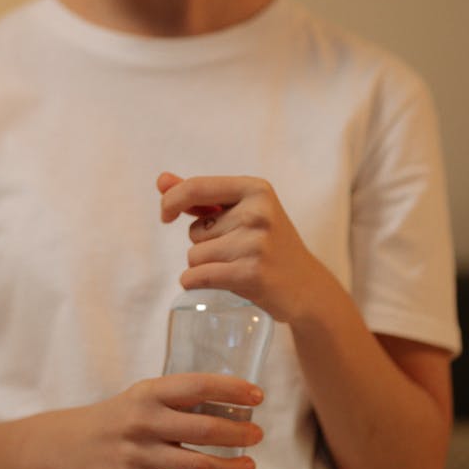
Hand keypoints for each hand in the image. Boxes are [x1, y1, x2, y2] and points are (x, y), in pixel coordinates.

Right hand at [68, 372, 263, 468]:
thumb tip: (229, 406)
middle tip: (258, 436)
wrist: (65, 445)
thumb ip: (177, 400)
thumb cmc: (115, 418)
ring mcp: (137, 454)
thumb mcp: (141, 397)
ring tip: (249, 466)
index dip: (232, 390)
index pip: (198, 386)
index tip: (257, 397)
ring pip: (196, 466)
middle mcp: (144, 420)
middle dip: (239, 434)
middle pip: (205, 429)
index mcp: (149, 392)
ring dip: (230, 468)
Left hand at [157, 171, 319, 322]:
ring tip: (237, 267)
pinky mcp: (251, 273)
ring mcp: (256, 243)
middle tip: (239, 252)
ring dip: (204, 266)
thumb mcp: (242, 212)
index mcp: (256, 189)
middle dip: (205, 244)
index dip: (171, 201)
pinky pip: (197, 277)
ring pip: (194, 256)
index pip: (197, 187)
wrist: (307, 287)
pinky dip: (195, 283)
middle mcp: (258, 212)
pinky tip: (219, 283)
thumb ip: (201, 196)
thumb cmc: (267, 245)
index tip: (165, 215)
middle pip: (194, 231)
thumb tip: (162, 180)